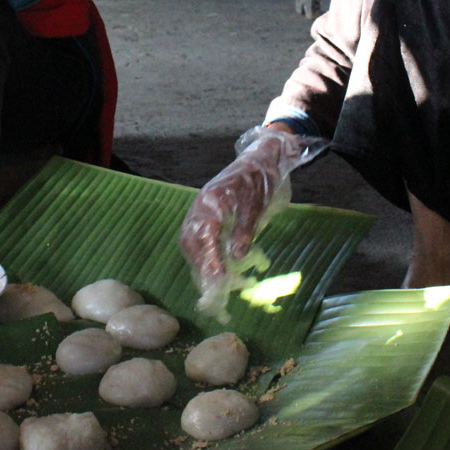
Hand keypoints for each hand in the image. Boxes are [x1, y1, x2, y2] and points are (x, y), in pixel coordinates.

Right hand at [180, 130, 289, 280]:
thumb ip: (245, 230)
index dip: (210, 257)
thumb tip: (236, 257)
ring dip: (199, 263)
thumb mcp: (257, 205)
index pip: (206, 234)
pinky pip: (194, 239)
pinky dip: (202, 256)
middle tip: (215, 288)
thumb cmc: (259, 181)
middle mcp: (199, 206)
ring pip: (190, 242)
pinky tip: (212, 269)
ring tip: (213, 284)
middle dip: (201, 266)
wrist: (258, 162)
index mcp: (211, 200)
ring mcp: (198, 211)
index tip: (219, 278)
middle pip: (191, 241)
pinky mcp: (202, 216)